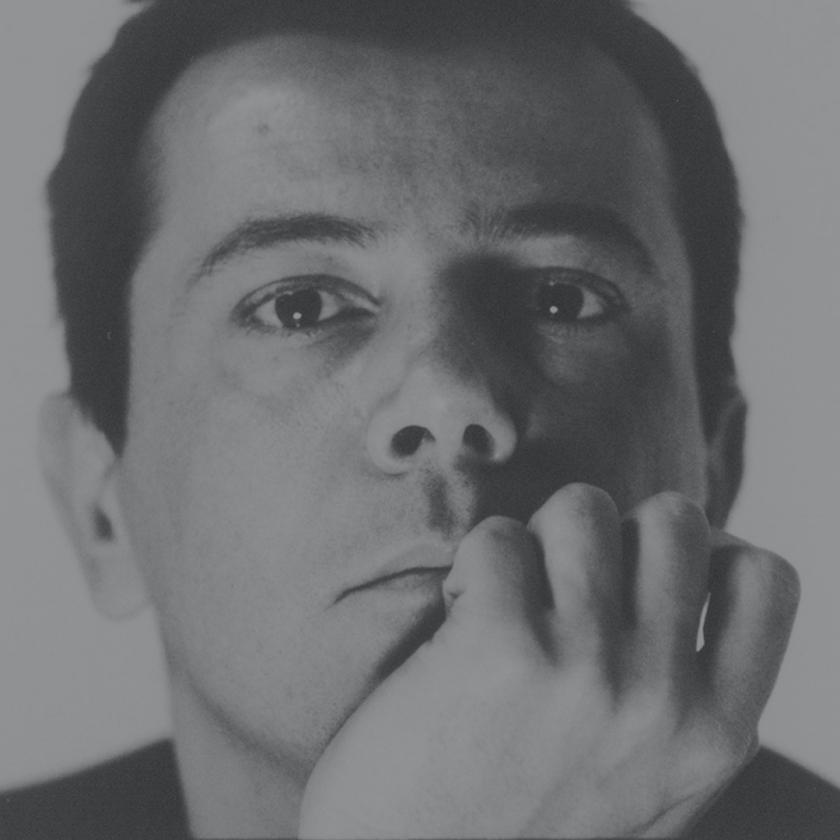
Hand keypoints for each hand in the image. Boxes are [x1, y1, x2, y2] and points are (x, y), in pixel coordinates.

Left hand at [299, 485, 799, 837]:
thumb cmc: (524, 820)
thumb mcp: (647, 782)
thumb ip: (687, 693)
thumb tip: (707, 568)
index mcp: (712, 734)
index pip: (764, 581)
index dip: (708, 553)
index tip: (647, 572)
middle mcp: (660, 699)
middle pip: (673, 521)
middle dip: (614, 533)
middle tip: (563, 583)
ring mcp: (583, 668)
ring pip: (584, 509)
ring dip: (538, 540)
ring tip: (507, 597)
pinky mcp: (498, 645)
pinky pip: (499, 536)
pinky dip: (475, 563)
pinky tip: (459, 615)